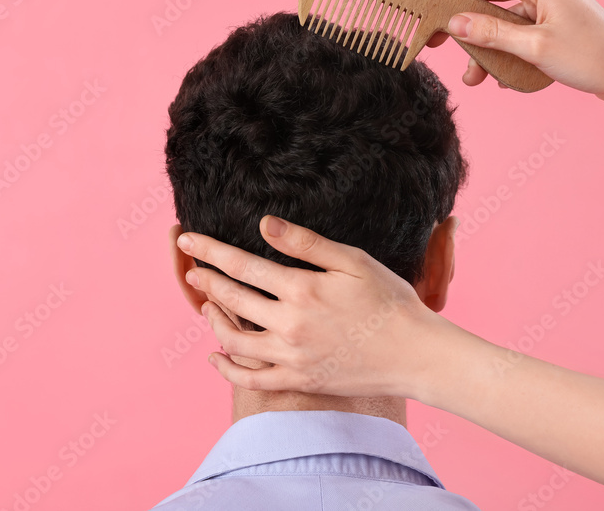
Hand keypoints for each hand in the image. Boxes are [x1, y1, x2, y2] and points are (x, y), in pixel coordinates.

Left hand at [175, 215, 479, 407]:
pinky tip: (216, 356)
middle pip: (231, 299)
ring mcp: (292, 357)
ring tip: (205, 305)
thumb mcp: (352, 261)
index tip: (187, 240)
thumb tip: (264, 223)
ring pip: (234, 340)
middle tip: (191, 269)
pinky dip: (227, 368)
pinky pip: (251, 378)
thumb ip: (305, 243)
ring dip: (213, 320)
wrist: (416, 354)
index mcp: (301, 290)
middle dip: (206, 280)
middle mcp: (289, 325)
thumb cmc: (389, 301)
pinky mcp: (299, 380)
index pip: (241, 266)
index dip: (209, 251)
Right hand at [412, 0, 603, 103]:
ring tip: (472, 75)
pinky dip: (501, 49)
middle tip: (435, 39)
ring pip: (499, 15)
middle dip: (460, 17)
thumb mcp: (535, 48)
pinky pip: (514, 29)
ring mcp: (547, 4)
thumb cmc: (592, 58)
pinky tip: (497, 75)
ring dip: (481, 43)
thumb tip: (454, 24)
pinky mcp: (550, 23)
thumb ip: (492, 34)